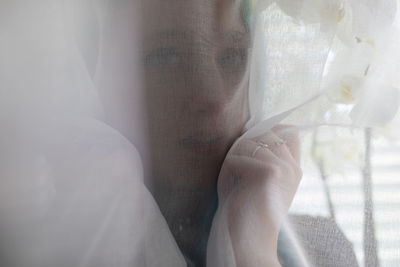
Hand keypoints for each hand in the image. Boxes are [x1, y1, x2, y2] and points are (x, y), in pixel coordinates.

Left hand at [216, 125, 301, 266]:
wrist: (247, 241)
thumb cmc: (244, 209)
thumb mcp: (255, 178)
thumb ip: (259, 154)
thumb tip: (250, 129)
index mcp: (293, 168)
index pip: (288, 131)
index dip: (267, 131)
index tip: (250, 149)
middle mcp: (292, 167)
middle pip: (264, 132)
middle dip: (243, 147)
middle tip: (239, 174)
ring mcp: (283, 168)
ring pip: (247, 142)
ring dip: (233, 160)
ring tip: (236, 183)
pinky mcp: (270, 172)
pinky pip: (236, 157)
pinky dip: (227, 172)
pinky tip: (234, 189)